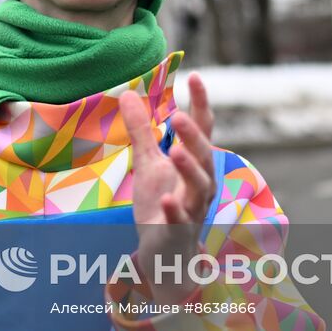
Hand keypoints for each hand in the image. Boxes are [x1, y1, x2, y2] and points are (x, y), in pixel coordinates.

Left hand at [120, 73, 215, 303]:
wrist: (164, 255)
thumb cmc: (161, 204)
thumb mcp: (148, 163)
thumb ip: (142, 131)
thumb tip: (126, 93)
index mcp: (194, 164)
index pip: (203, 130)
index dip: (201, 103)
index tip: (195, 75)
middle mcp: (200, 184)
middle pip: (205, 156)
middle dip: (194, 137)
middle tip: (178, 115)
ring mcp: (192, 210)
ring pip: (199, 188)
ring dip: (189, 169)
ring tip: (176, 152)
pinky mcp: (178, 233)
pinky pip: (180, 221)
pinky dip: (174, 210)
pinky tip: (165, 199)